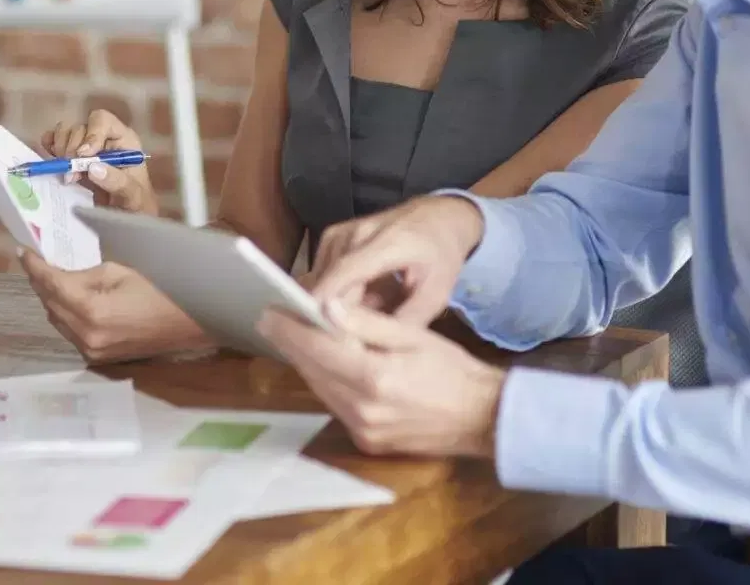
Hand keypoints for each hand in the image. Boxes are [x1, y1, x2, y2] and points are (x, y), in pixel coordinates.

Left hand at [19, 249, 208, 363]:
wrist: (194, 323)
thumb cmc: (166, 289)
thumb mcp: (125, 271)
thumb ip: (89, 275)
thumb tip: (67, 276)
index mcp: (93, 311)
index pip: (52, 285)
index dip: (36, 267)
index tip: (25, 253)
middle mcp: (87, 336)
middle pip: (50, 305)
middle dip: (44, 283)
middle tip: (41, 262)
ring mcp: (92, 350)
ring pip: (58, 321)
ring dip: (56, 300)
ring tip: (58, 279)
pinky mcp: (100, 356)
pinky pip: (72, 332)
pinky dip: (69, 315)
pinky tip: (77, 301)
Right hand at [42, 109, 157, 215]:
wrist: (125, 215)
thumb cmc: (135, 203)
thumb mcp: (132, 196)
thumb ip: (117, 181)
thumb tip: (93, 168)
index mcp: (123, 140)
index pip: (103, 120)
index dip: (90, 134)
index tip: (83, 155)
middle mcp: (104, 138)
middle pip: (79, 127)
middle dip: (71, 149)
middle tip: (71, 174)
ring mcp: (86, 146)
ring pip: (65, 133)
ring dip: (60, 151)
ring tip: (67, 174)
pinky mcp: (71, 156)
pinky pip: (54, 142)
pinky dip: (49, 149)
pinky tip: (52, 162)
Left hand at [258, 302, 505, 458]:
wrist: (481, 416)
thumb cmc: (452, 369)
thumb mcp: (415, 335)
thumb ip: (369, 323)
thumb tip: (328, 308)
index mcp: (375, 377)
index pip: (319, 348)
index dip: (290, 329)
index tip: (268, 311)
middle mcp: (362, 409)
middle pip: (313, 371)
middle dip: (291, 344)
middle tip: (272, 320)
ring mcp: (363, 430)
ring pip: (320, 389)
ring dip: (305, 363)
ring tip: (292, 337)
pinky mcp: (367, 441)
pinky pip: (336, 405)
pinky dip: (326, 381)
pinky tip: (324, 364)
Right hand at [311, 196, 484, 326]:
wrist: (439, 216)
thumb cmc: (441, 255)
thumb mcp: (436, 293)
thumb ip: (406, 321)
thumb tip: (373, 350)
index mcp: (389, 243)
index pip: (345, 273)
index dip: (327, 305)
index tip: (319, 338)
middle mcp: (358, 233)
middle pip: (329, 283)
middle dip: (335, 315)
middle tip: (356, 342)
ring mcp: (341, 232)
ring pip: (323, 282)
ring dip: (337, 304)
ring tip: (370, 313)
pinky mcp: (332, 236)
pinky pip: (323, 275)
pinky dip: (336, 292)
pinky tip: (363, 298)